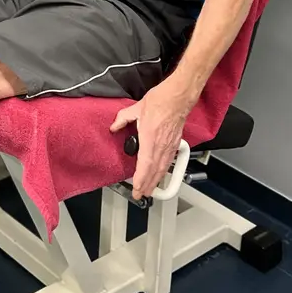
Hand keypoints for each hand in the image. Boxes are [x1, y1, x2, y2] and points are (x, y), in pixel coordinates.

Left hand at [110, 83, 194, 199]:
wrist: (177, 97)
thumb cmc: (160, 101)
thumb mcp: (135, 109)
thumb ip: (122, 119)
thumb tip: (114, 126)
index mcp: (150, 137)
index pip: (145, 164)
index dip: (141, 178)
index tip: (137, 188)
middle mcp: (161, 145)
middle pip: (155, 171)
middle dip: (147, 185)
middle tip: (141, 195)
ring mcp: (170, 145)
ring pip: (163, 168)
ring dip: (156, 181)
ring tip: (150, 190)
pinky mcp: (175, 143)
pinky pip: (169, 162)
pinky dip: (163, 172)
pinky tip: (160, 175)